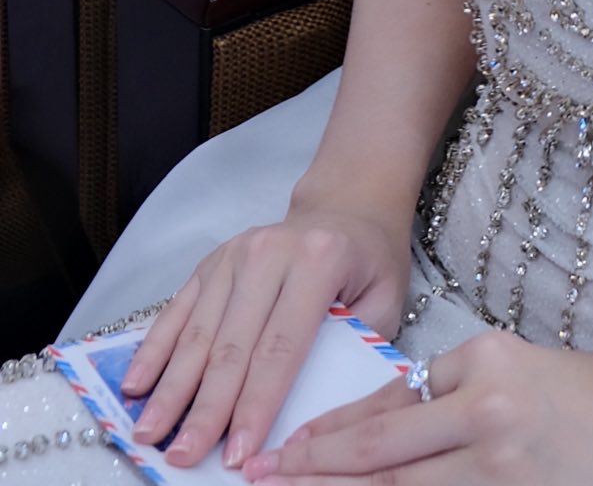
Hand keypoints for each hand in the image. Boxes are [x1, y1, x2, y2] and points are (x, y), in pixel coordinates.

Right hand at [120, 206, 411, 470]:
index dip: (255, 406)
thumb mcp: (385, 300)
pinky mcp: (211, 261)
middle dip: (204, 409)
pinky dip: (154, 350)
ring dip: (171, 388)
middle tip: (180, 457)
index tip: (236, 456)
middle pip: (231, 345)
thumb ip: (353, 349)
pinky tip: (135, 385)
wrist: (347, 207)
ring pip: (197, 332)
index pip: (281, 348)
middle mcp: (270, 253)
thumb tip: (309, 414)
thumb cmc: (370, 263)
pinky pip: (178, 310)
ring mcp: (234, 254)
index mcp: (318, 262)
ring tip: (148, 433)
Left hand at [242, 330, 592, 485]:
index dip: (326, 434)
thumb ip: (440, 391)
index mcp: (481, 366)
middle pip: (379, 454)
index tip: (283, 450)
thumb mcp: (505, 367)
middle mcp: (485, 415)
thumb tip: (368, 421)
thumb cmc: (576, 395)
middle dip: (313, 472)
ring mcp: (499, 469)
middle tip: (259, 480)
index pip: (384, 406)